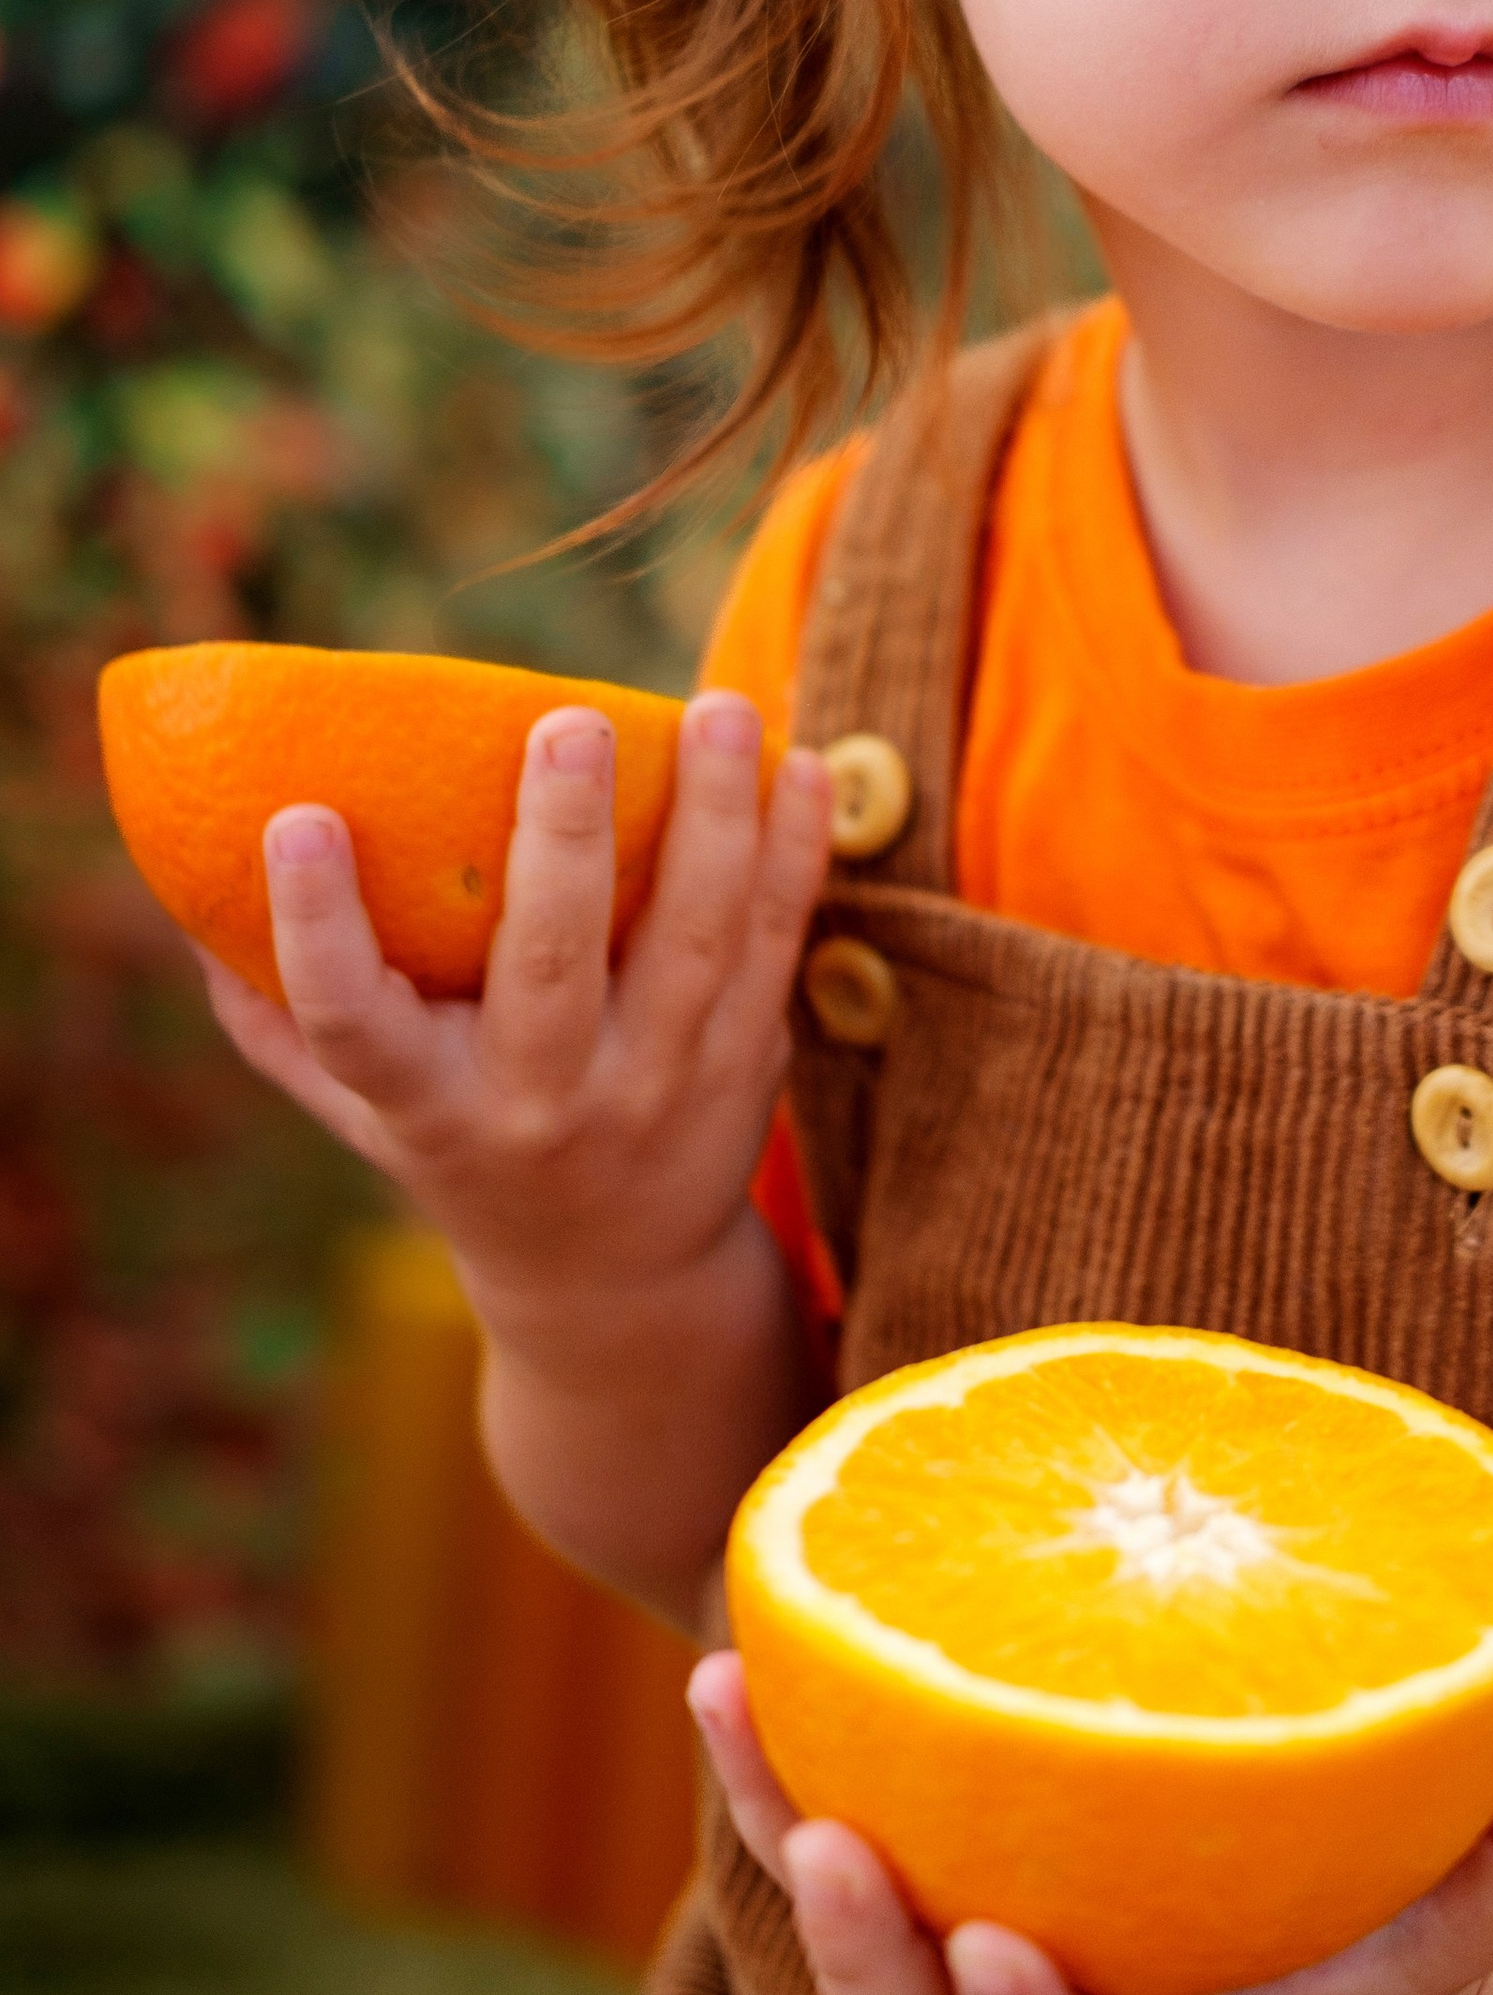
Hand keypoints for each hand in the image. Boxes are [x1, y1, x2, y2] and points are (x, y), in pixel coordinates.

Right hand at [197, 694, 835, 1344]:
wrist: (613, 1286)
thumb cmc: (461, 1152)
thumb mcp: (360, 1114)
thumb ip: (280, 1015)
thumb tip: (184, 888)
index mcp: (431, 1108)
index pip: (354, 1022)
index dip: (316, 928)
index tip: (297, 818)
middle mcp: (544, 1102)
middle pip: (553, 969)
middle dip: (563, 842)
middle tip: (567, 722)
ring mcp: (658, 1086)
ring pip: (697, 945)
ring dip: (715, 821)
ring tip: (718, 708)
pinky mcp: (748, 1064)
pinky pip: (777, 947)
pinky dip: (797, 855)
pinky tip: (805, 766)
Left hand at [688, 1650, 1492, 1994]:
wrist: (1325, 1888)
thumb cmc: (1414, 1884)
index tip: (996, 1961)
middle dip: (865, 1953)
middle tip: (833, 1851)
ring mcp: (985, 1918)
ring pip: (855, 1913)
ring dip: (782, 1811)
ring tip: (728, 1695)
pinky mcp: (946, 1833)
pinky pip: (848, 1794)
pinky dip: (788, 1739)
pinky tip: (744, 1641)